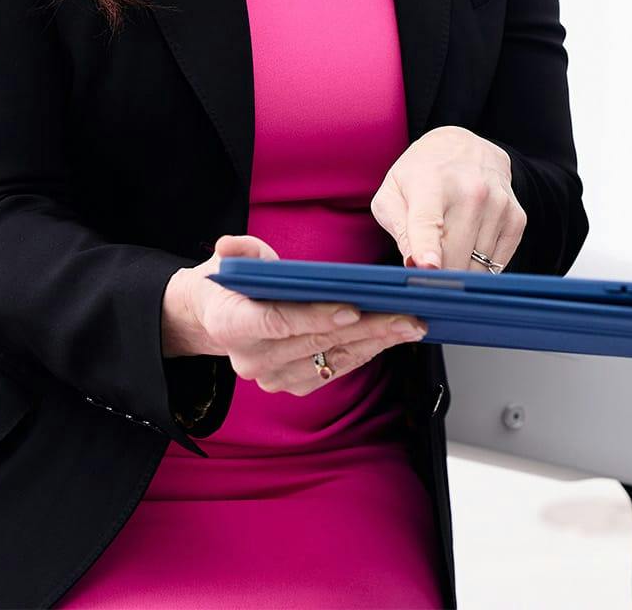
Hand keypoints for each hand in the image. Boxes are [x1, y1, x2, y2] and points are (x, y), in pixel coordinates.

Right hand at [162, 235, 425, 394]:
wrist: (221, 319)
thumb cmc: (236, 284)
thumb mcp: (233, 259)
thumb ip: (239, 252)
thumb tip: (229, 246)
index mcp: (231, 325)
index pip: (277, 323)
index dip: (316, 317)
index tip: (353, 309)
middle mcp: (251, 359)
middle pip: (316, 342)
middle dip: (366, 327)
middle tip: (405, 314)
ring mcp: (272, 377)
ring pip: (332, 358)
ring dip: (375, 342)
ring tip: (410, 325)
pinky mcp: (292, 385)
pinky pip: (335, 369)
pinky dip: (366, 352)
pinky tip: (391, 336)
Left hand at [370, 126, 525, 271]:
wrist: (464, 146)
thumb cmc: (420, 175)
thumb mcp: (392, 192)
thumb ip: (397, 228)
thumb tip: (414, 264)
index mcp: (431, 184)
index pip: (429, 221)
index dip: (428, 248)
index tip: (427, 267)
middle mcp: (471, 191)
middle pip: (455, 255)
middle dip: (437, 277)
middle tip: (426, 274)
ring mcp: (498, 204)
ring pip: (477, 266)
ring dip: (460, 271)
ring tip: (448, 250)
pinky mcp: (516, 217)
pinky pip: (498, 263)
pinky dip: (481, 266)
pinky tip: (469, 248)